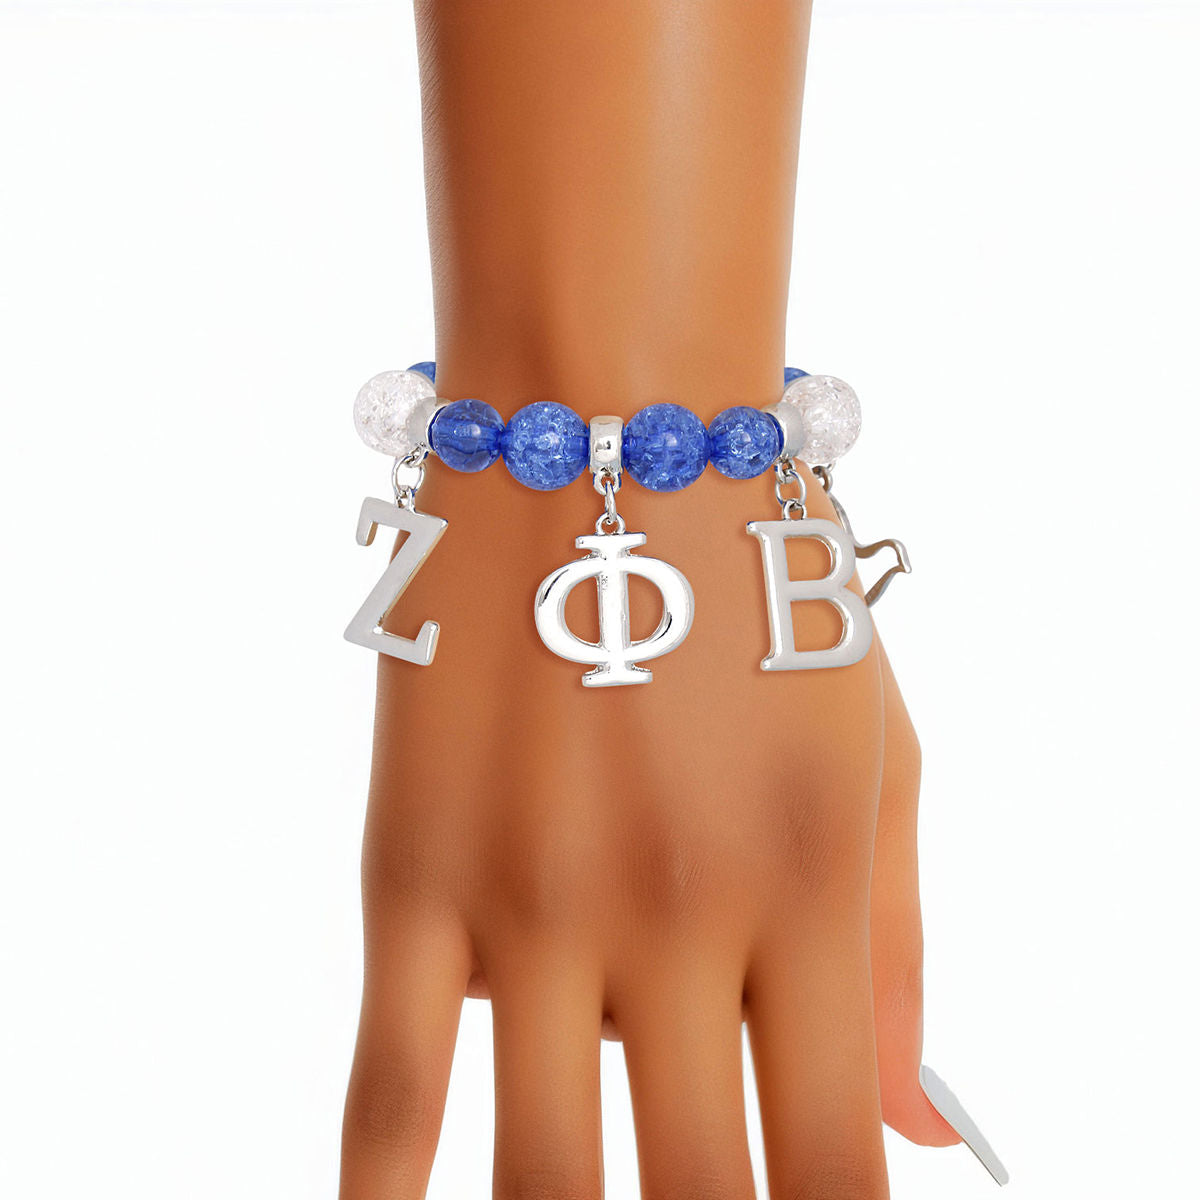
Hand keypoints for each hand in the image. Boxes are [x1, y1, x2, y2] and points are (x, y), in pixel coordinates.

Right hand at [338, 461, 954, 1198]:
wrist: (607, 420)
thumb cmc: (758, 578)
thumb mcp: (872, 739)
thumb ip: (900, 943)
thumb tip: (909, 1135)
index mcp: (812, 889)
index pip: (832, 1172)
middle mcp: (679, 918)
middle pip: (698, 1197)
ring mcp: (534, 900)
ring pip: (539, 1176)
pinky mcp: (412, 865)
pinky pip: (389, 1080)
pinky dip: (387, 1199)